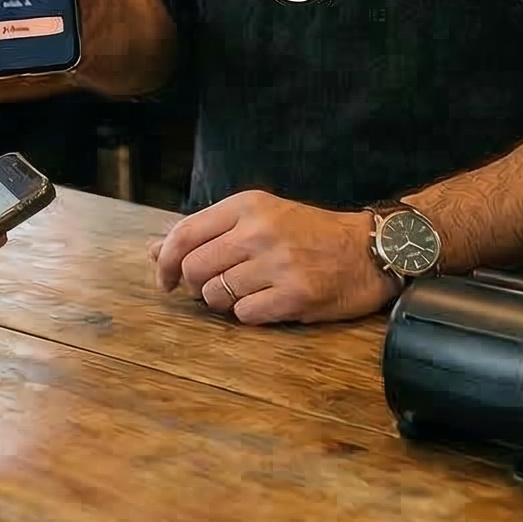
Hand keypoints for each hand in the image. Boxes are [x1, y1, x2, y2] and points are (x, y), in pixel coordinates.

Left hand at [150, 192, 391, 325]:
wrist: (368, 250)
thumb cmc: (307, 233)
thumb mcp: (257, 216)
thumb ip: (207, 232)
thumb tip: (154, 251)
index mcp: (246, 206)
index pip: (184, 234)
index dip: (166, 262)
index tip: (166, 279)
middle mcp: (258, 231)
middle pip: (194, 269)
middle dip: (196, 285)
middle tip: (214, 287)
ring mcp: (277, 264)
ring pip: (216, 295)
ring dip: (224, 301)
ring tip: (248, 292)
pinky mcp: (295, 295)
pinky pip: (244, 315)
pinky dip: (248, 315)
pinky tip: (267, 302)